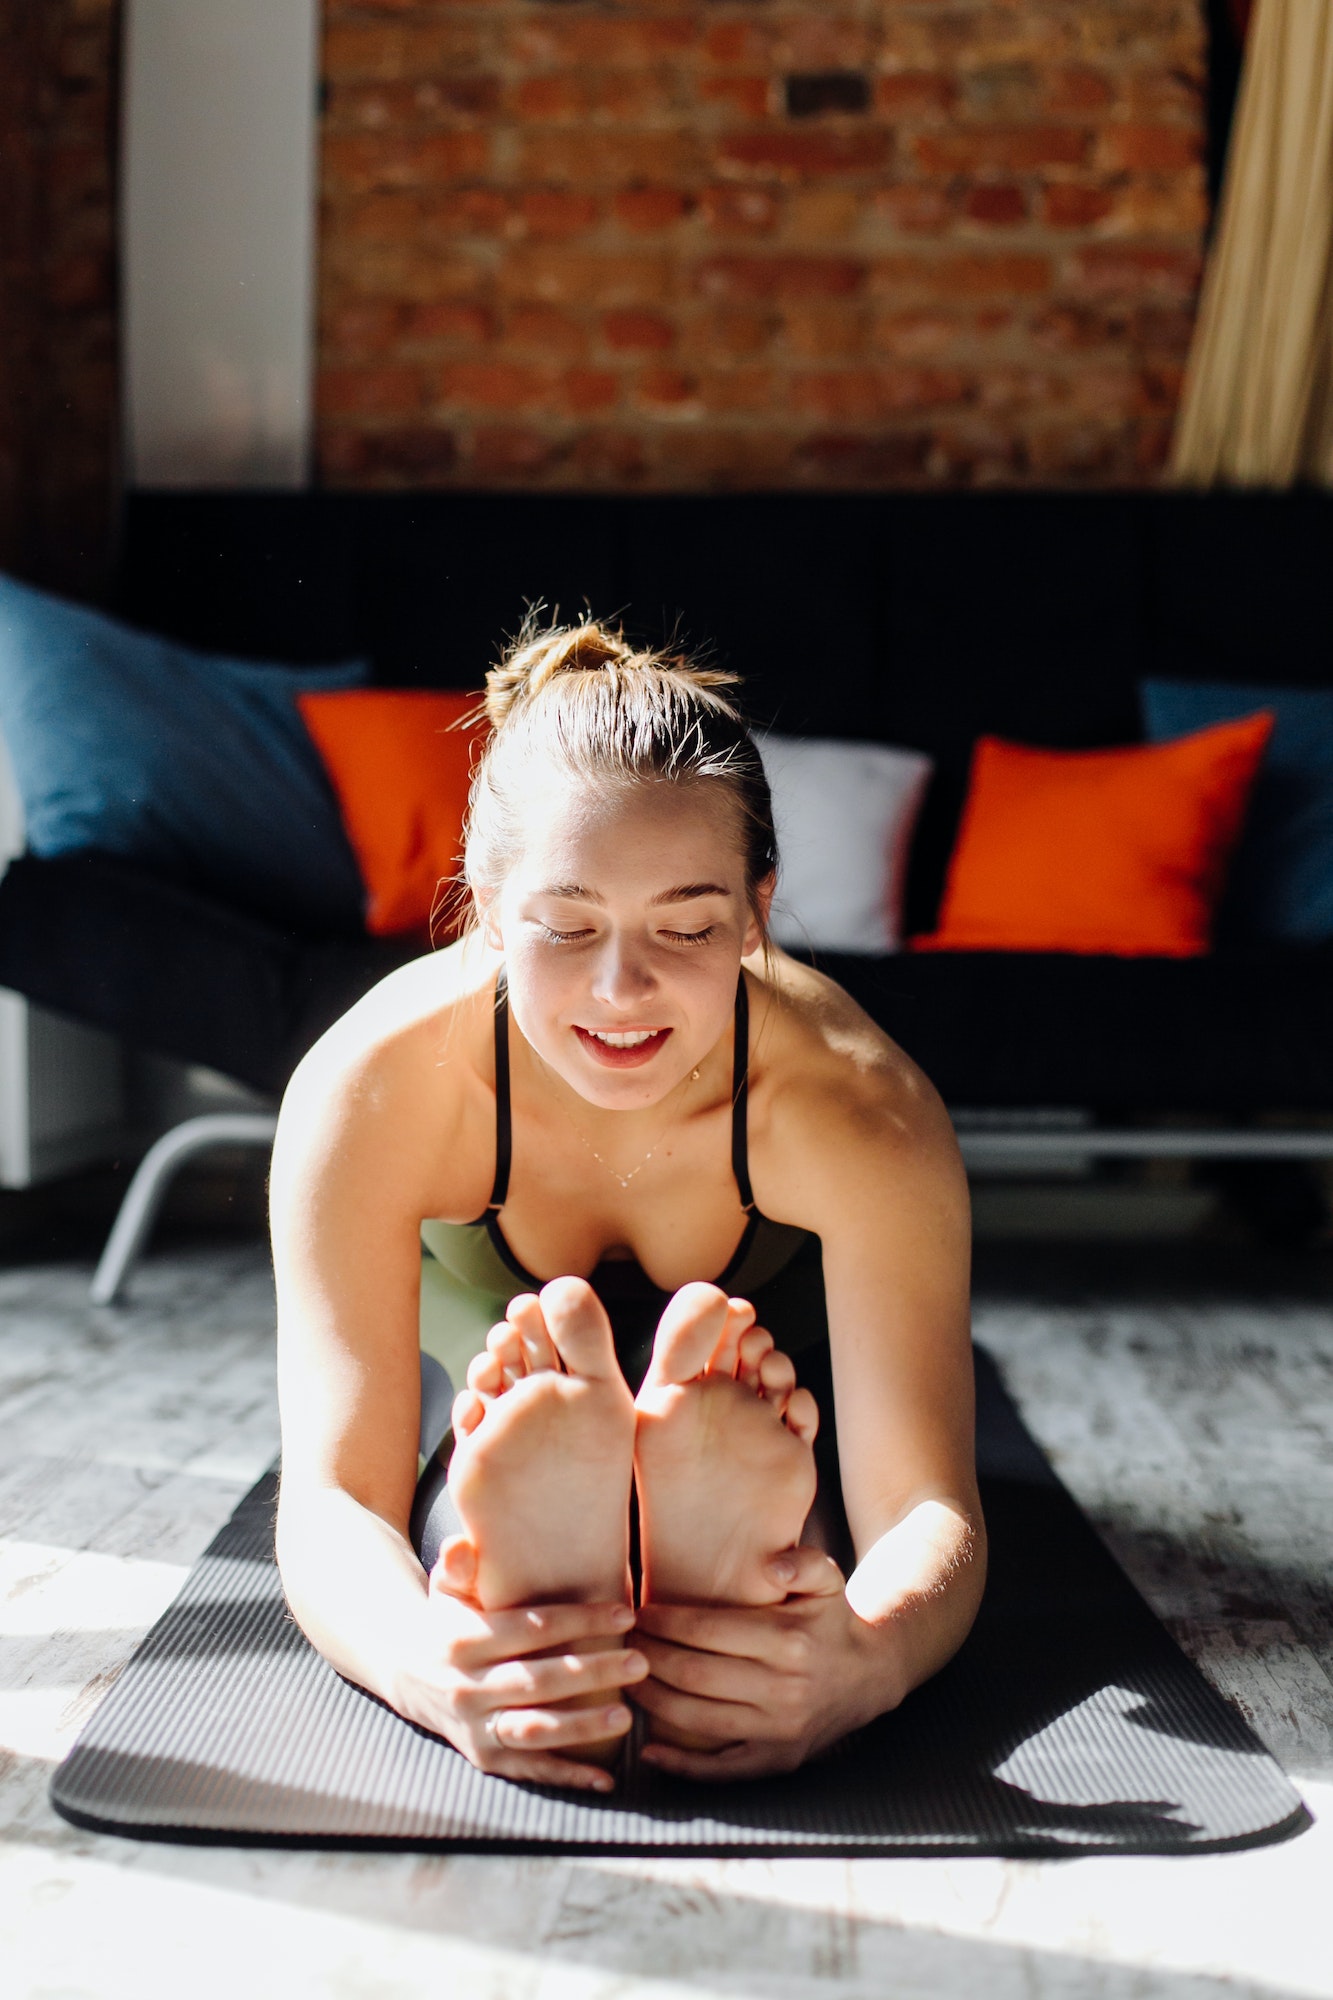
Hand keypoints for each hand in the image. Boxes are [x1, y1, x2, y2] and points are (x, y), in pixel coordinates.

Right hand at [392, 1548, 647, 1791]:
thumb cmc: (447, 1622)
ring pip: (533, 1729)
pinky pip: (529, 1769)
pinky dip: (566, 1776)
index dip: (577, 1621)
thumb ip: (458, 1566)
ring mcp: (475, 1727)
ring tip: (627, 1718)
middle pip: (536, 1680)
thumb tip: (461, 1543)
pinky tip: (605, 1778)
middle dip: (591, 1673)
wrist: (408, 1675)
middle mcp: (466, 1687)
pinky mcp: (484, 1757)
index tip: (625, 1614)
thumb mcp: (445, 1589)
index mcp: (462, 1640)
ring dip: (581, 1727)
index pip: (529, 1628)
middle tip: (641, 1662)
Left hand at [631, 1546, 878, 1780]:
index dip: (665, 1623)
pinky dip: (682, 1765)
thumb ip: (804, 1562)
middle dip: (649, 1659)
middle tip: (623, 1644)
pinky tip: (650, 1749)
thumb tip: (773, 1566)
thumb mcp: (828, 1580)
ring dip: (654, 1701)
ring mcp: (780, 1730)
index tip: (638, 1614)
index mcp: (789, 1641)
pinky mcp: (778, 1759)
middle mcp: (784, 1689)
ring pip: (698, 1719)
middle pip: (694, 1674)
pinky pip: (722, 1769)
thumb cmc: (831, 1621)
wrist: (869, 1675)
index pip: (708, 1632)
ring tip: (627, 1680)